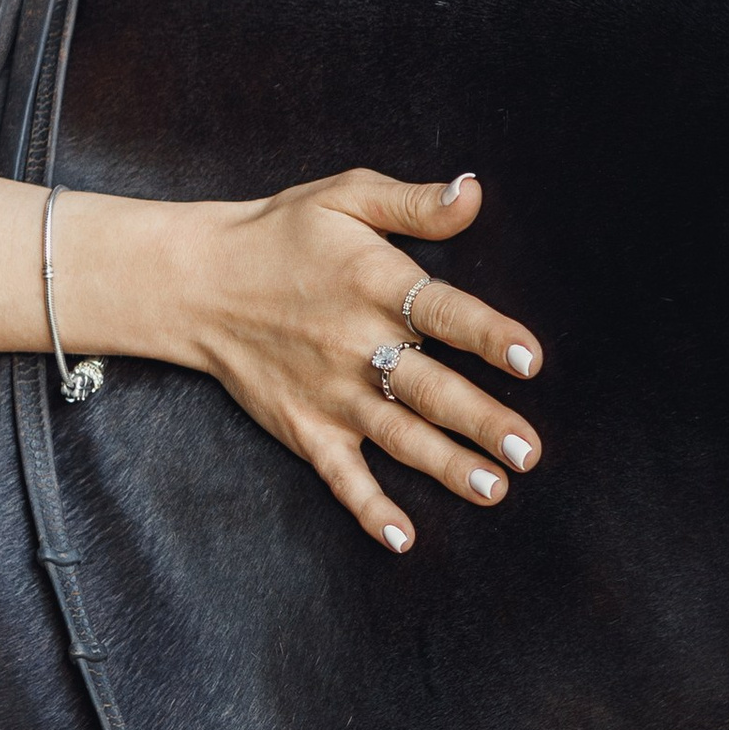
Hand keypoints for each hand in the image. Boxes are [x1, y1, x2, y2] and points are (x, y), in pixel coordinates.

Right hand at [181, 167, 542, 552]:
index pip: (444, 313)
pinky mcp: (305, 428)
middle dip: (481, 421)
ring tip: (494, 490)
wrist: (198, 282)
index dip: (488, 336)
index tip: (530, 360)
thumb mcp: (347, 197)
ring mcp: (330, 394)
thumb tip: (475, 191)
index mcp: (376, 286)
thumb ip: (415, 204)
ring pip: (398, 437)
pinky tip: (402, 538)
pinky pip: (341, 476)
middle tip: (528, 451)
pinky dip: (368, 508)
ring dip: (446, 466)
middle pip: (429, 389)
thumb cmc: (282, 235)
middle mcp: (357, 346)